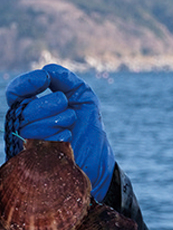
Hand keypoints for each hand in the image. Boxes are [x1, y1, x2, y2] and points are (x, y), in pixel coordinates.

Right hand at [6, 64, 114, 199]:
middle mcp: (25, 124)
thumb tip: (48, 69)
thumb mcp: (83, 98)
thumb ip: (68, 80)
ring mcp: (27, 142)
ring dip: (55, 120)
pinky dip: (55, 136)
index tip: (44, 78)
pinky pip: (35, 143)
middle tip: (66, 106)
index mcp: (32, 107)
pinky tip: (67, 137)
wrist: (100, 159)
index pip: (16, 92)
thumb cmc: (88, 128)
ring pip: (28, 125)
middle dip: (48, 104)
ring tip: (70, 124)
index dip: (26, 82)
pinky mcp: (33, 159)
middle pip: (22, 108)